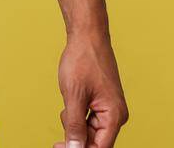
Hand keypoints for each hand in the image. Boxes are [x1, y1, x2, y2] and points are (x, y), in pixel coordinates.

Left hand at [53, 32, 129, 147]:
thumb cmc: (83, 60)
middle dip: (75, 137)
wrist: (87, 36)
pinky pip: (89, 119)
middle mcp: (116, 115)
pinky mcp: (103, 103)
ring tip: (66, 106)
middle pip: (95, 142)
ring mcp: (110, 109)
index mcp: (114, 116)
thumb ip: (74, 126)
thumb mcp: (73, 96)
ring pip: (90, 131)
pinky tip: (71, 102)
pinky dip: (77, 115)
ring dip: (74, 124)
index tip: (60, 147)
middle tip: (57, 133)